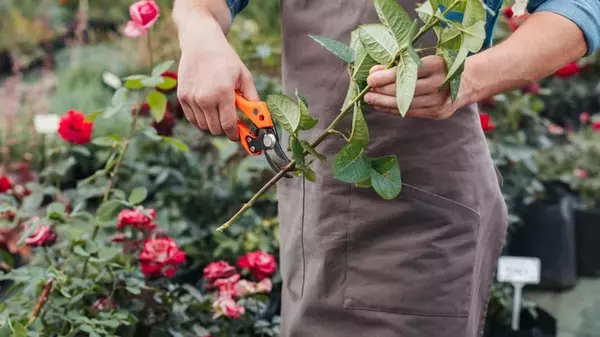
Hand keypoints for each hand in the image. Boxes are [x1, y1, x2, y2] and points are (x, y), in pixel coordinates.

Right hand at [176, 9, 258, 140]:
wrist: (200, 44)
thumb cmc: (225, 59)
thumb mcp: (244, 75)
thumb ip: (251, 97)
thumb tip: (260, 116)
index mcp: (223, 93)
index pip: (228, 125)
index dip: (235, 134)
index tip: (239, 136)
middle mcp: (205, 98)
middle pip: (215, 129)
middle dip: (225, 130)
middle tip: (231, 124)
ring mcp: (191, 98)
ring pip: (203, 126)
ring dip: (213, 124)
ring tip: (220, 112)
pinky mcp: (182, 97)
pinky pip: (193, 119)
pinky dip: (201, 119)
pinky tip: (208, 110)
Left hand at [364, 55, 468, 119]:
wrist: (470, 81)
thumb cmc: (443, 66)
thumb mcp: (425, 60)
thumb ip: (401, 64)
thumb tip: (374, 71)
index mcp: (438, 66)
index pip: (408, 72)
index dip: (387, 76)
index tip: (371, 78)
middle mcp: (440, 84)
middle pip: (406, 90)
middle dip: (383, 92)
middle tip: (367, 92)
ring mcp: (440, 101)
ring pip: (406, 104)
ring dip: (385, 103)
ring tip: (371, 101)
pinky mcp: (438, 113)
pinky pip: (411, 113)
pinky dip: (394, 110)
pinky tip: (382, 107)